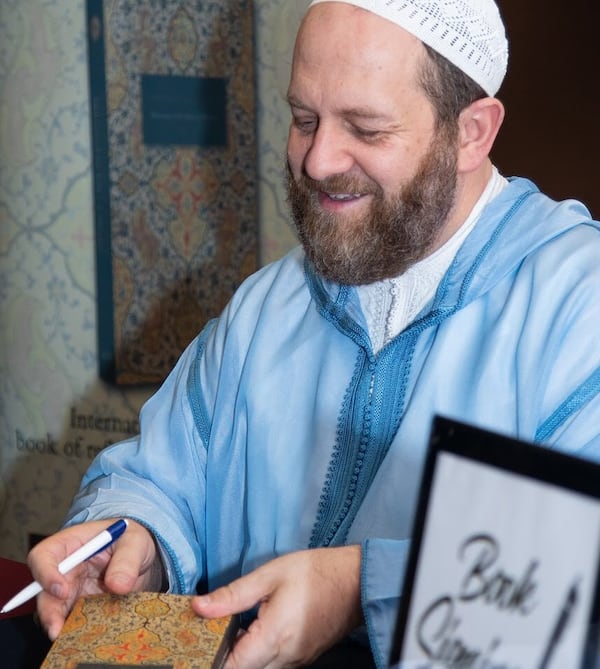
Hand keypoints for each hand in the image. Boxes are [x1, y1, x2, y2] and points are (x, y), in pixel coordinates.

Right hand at [28, 519, 162, 640]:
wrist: (141, 554)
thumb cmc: (131, 539)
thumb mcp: (134, 541)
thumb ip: (127, 560)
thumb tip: (118, 585)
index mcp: (70, 544)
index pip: (43, 556)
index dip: (46, 574)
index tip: (63, 591)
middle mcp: (65, 569)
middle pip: (45, 590)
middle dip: (49, 612)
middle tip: (58, 630)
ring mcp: (72, 590)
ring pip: (56, 612)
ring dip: (62, 626)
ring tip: (73, 638)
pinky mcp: (81, 607)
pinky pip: (75, 621)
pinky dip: (79, 630)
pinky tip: (87, 638)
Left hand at [193, 545, 362, 668]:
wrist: (357, 580)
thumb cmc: (316, 572)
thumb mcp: (270, 575)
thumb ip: (233, 595)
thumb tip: (200, 606)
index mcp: (273, 637)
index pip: (232, 666)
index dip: (212, 658)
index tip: (198, 646)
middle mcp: (285, 656)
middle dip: (226, 654)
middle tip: (212, 631)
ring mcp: (296, 659)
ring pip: (259, 667)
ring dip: (243, 653)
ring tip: (233, 625)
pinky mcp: (303, 656)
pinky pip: (274, 662)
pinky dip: (259, 650)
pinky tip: (256, 627)